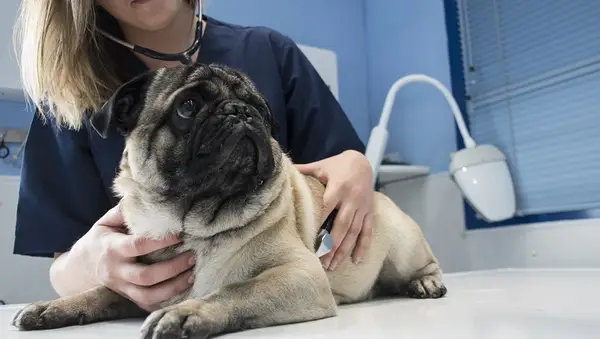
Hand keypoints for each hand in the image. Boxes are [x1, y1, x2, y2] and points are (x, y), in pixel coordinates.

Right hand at [68, 204, 195, 311]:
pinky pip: (147, 305)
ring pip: (148, 295)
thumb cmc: (99, 240)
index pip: (138, 246)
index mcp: (112, 249)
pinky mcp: (128, 297)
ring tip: (192, 274)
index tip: (180, 234)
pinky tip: (183, 290)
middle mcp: (117, 271)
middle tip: (192, 256)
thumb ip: (123, 211)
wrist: (79, 269)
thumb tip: (142, 196)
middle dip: (172, 268)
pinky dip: (166, 301)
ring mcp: (122, 288)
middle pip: (146, 276)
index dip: (160, 241)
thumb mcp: (105, 222)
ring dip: (173, 287)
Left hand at [296, 150, 373, 270]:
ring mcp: (362, 207)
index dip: (319, 224)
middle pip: (341, 226)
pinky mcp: (369, 212)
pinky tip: (356, 261)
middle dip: (332, 245)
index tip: (309, 241)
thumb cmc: (338, 164)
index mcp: (338, 187)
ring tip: (333, 266)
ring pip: (354, 232)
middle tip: (321, 263)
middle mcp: (352, 199)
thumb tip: (283, 172)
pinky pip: (367, 231)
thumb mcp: (321, 166)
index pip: (327, 209)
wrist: (363, 161)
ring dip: (344, 250)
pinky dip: (363, 246)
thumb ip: (304, 170)